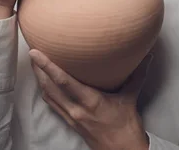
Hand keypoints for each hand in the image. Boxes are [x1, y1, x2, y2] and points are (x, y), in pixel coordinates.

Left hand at [29, 49, 152, 149]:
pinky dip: (45, 90)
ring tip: (34, 62)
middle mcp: (76, 109)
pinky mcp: (69, 122)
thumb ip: (137, 76)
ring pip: (47, 94)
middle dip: (37, 69)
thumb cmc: (127, 126)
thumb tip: (147, 57)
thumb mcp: (131, 99)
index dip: (47, 66)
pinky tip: (43, 81)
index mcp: (89, 102)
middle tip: (31, 51)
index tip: (35, 52)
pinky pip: (51, 103)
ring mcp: (70, 117)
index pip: (63, 81)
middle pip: (48, 86)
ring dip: (39, 78)